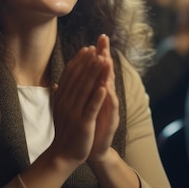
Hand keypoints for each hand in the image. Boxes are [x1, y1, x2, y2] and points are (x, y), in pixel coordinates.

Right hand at [50, 44, 107, 165]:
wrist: (63, 154)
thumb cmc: (65, 130)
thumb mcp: (61, 110)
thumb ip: (61, 95)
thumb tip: (57, 83)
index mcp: (61, 97)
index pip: (70, 74)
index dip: (79, 61)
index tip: (88, 48)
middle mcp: (66, 102)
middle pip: (78, 78)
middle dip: (88, 62)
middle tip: (97, 48)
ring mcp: (74, 112)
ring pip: (85, 89)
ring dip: (94, 74)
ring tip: (102, 60)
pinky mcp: (83, 123)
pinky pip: (91, 108)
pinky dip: (97, 97)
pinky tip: (103, 86)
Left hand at [88, 34, 119, 162]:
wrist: (91, 149)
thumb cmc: (87, 125)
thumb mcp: (83, 104)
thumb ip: (82, 89)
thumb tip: (77, 75)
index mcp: (98, 93)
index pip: (98, 70)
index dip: (98, 54)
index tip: (97, 39)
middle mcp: (106, 97)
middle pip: (106, 73)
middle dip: (105, 56)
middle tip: (104, 40)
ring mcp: (110, 108)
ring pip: (109, 87)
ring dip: (108, 73)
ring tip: (106, 58)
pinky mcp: (111, 120)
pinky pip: (110, 107)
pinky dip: (107, 97)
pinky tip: (106, 88)